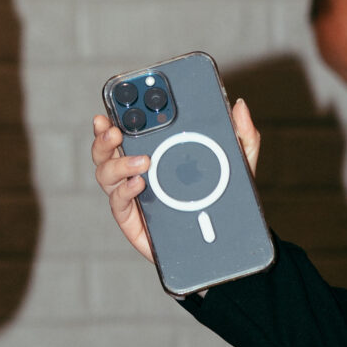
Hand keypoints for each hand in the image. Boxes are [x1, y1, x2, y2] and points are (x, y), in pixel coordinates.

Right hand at [92, 96, 259, 263]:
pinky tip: (139, 184)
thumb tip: (239, 105)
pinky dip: (125, 190)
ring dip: (116, 163)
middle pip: (105, 150)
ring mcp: (131, 194)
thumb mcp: (237, 165)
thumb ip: (242, 135)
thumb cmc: (220, 198)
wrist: (220, 242)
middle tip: (114, 129)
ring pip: (105, 174)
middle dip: (104, 137)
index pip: (128, 129)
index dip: (116, 115)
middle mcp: (135, 170)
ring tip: (142, 161)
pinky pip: (118, 202)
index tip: (115, 103)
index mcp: (153, 151)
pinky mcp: (131, 219)